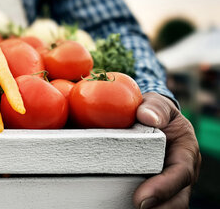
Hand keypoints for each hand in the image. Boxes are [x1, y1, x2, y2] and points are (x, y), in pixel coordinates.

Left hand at [134, 92, 200, 208]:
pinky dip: (136, 206)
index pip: (180, 174)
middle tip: (134, 207)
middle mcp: (180, 172)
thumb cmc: (154, 111)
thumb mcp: (157, 104)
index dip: (163, 188)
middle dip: (158, 207)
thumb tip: (147, 117)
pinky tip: (118, 206)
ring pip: (166, 206)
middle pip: (177, 199)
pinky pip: (152, 204)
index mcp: (185, 152)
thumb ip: (154, 107)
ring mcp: (169, 183)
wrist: (149, 117)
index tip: (140, 198)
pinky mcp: (153, 188)